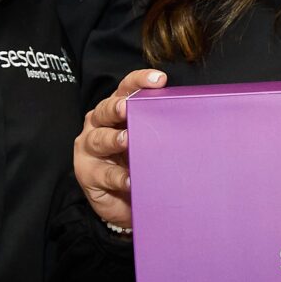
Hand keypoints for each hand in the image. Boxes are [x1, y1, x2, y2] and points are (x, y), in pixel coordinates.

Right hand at [73, 68, 166, 230]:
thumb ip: (160, 128)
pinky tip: (130, 179)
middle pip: (105, 110)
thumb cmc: (139, 164)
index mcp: (116, 111)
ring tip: (127, 140)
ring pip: (98, 139)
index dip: (139, 81)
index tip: (159, 80)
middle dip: (117, 107)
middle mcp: (99, 124)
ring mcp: (90, 148)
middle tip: (128, 107)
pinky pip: (103, 174)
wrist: (126, 201)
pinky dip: (117, 177)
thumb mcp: (150, 143)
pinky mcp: (87, 173)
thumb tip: (193, 117)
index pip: (126, 89)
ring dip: (113, 139)